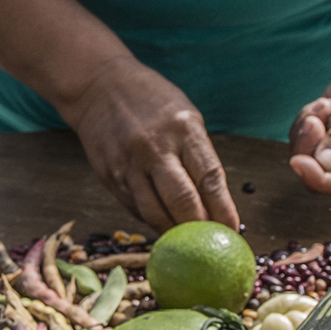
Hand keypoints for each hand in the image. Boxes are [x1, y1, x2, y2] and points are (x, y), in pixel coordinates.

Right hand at [65, 53, 241, 230]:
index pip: (209, 179)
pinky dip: (152, 220)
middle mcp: (155, 148)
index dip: (224, 210)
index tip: (233, 230)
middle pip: (183, 202)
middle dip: (200, 228)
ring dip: (174, 232)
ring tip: (187, 242)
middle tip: (210, 243)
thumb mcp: (185, 116)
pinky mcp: (109, 175)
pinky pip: (135, 208)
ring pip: (155, 213)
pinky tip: (163, 225)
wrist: (98, 86)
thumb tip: (215, 201)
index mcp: (183, 129)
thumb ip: (199, 155)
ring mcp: (128, 164)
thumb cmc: (151, 100)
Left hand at [288, 46, 330, 196]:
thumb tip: (323, 165)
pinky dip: (307, 120)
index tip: (299, 161)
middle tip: (315, 120)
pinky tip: (326, 103)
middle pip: (320, 174)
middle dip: (308, 148)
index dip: (318, 179)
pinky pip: (304, 138)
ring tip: (327, 105)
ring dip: (307, 130)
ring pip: (307, 155)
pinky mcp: (328, 134)